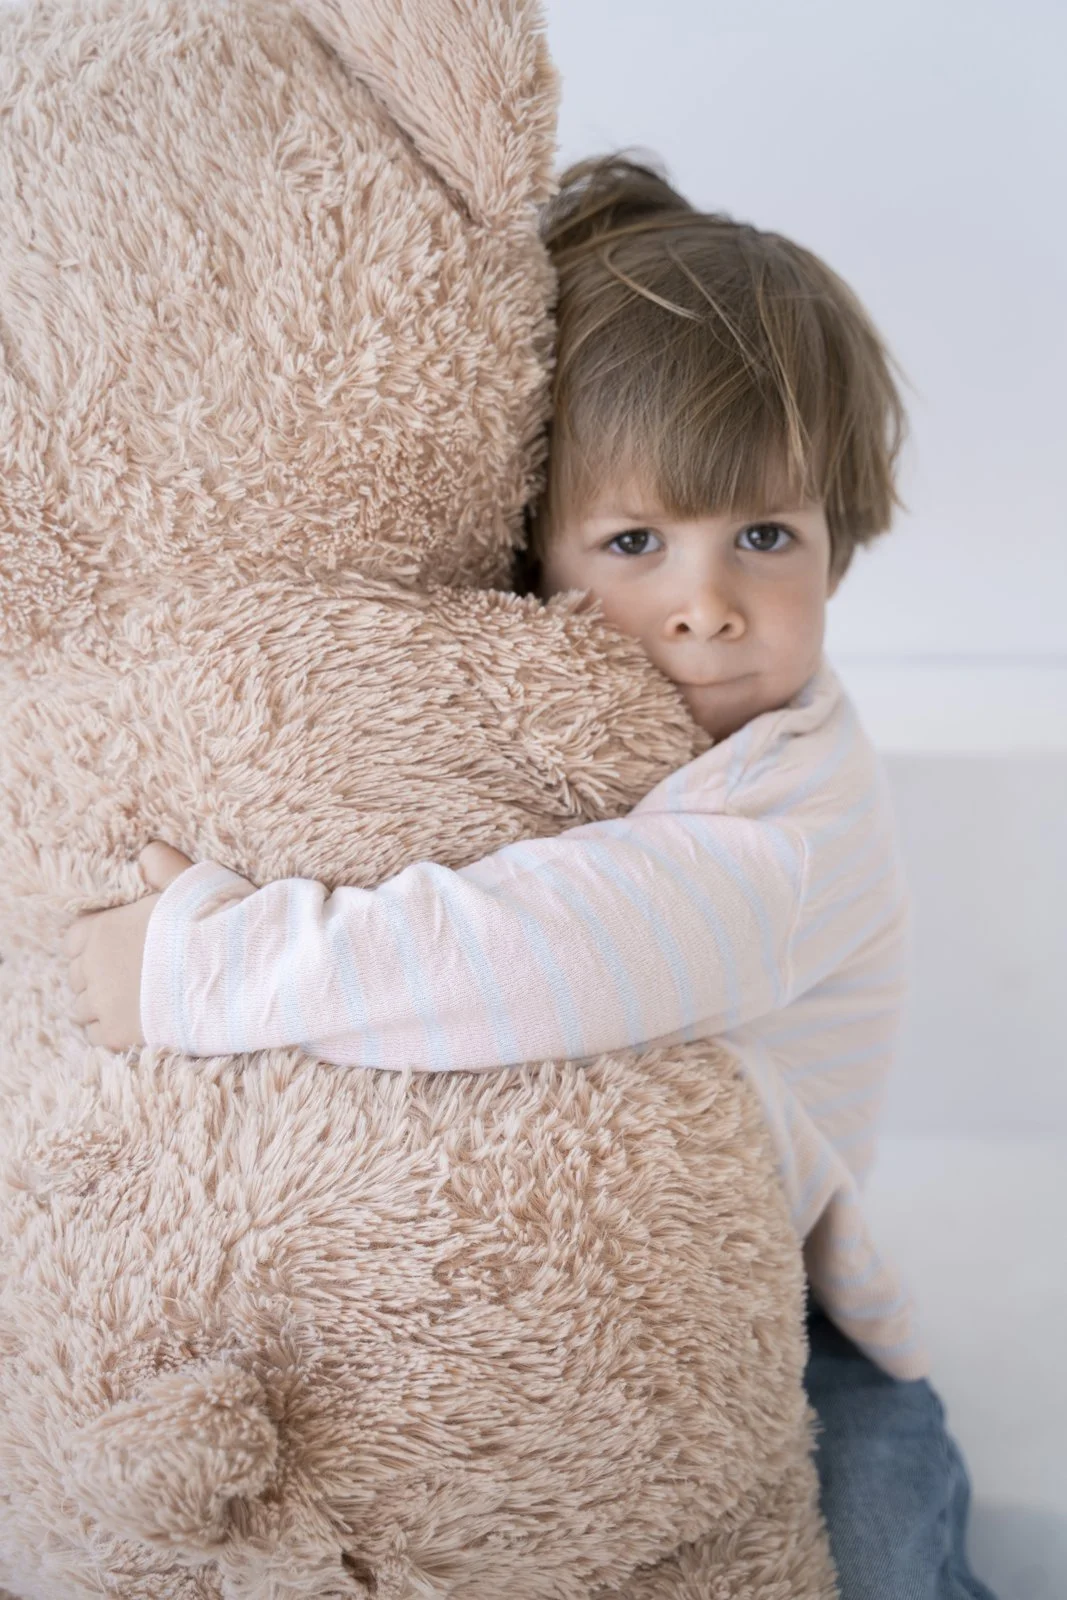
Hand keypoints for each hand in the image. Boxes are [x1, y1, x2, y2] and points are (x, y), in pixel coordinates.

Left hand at [65, 842, 193, 1049]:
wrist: (227, 972)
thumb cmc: (209, 924)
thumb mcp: (187, 881)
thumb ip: (161, 865)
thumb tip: (147, 850)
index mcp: (101, 928)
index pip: (74, 938)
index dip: (94, 943)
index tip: (117, 948)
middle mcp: (92, 966)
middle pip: (77, 976)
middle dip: (96, 976)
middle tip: (128, 977)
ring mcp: (101, 1003)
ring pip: (82, 1008)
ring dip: (101, 1005)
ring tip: (130, 1002)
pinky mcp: (115, 1034)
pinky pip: (94, 1035)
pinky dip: (108, 1030)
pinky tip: (132, 1022)